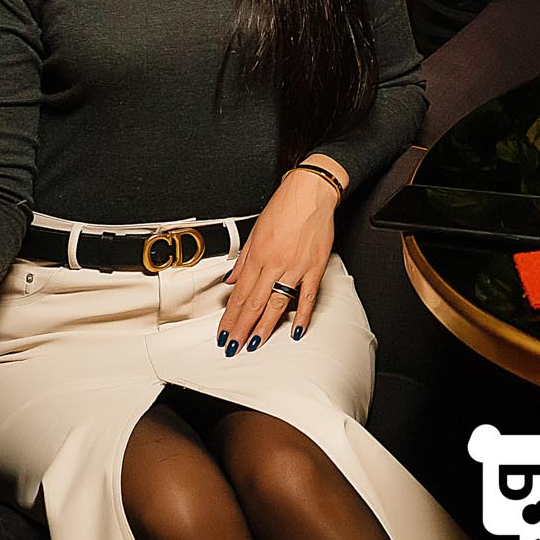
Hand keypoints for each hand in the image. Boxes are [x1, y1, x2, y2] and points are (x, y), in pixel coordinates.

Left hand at [218, 163, 338, 352]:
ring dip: (264, 327)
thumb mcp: (255, 231)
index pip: (239, 294)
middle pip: (254, 303)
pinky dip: (302, 316)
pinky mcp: (315, 267)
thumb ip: (243, 259)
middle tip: (233, 346)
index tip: (224, 332)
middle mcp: (274, 264)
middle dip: (241, 328)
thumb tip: (232, 279)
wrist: (311, 192)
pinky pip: (308, 297)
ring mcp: (295, 267)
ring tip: (254, 344)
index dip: (230, 317)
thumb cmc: (284, 207)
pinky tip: (295, 330)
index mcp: (257, 256)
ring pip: (277, 304)